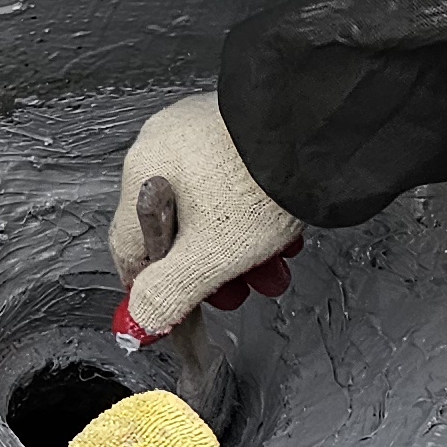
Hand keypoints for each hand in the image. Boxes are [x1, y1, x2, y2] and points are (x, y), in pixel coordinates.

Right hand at [107, 93, 303, 344]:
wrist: (316, 132)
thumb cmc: (264, 181)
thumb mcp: (211, 256)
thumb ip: (168, 295)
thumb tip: (137, 322)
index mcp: (142, 173)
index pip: (130, 249)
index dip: (153, 288)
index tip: (176, 309)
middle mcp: (162, 146)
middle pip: (174, 230)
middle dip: (211, 270)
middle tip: (239, 288)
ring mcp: (198, 130)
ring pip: (207, 209)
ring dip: (237, 247)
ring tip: (270, 264)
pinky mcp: (234, 125)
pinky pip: (228, 181)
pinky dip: (249, 212)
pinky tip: (277, 230)